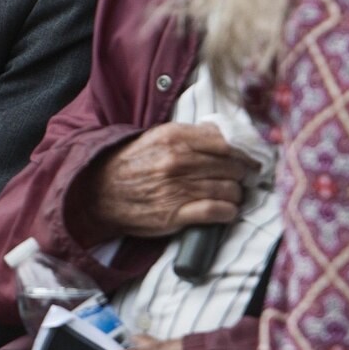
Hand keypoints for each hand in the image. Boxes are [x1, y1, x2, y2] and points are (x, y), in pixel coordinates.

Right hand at [78, 123, 254, 239]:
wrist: (98, 192)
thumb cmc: (131, 164)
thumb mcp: (157, 137)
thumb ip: (190, 135)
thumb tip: (224, 135)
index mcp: (176, 137)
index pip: (227, 143)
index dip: (244, 153)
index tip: (250, 159)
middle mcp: (179, 161)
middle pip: (232, 167)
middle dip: (241, 175)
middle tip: (241, 179)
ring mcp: (178, 188)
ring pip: (228, 189)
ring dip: (236, 195)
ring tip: (232, 196)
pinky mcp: (176, 214)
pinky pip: (216, 211)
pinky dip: (228, 212)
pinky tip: (227, 211)